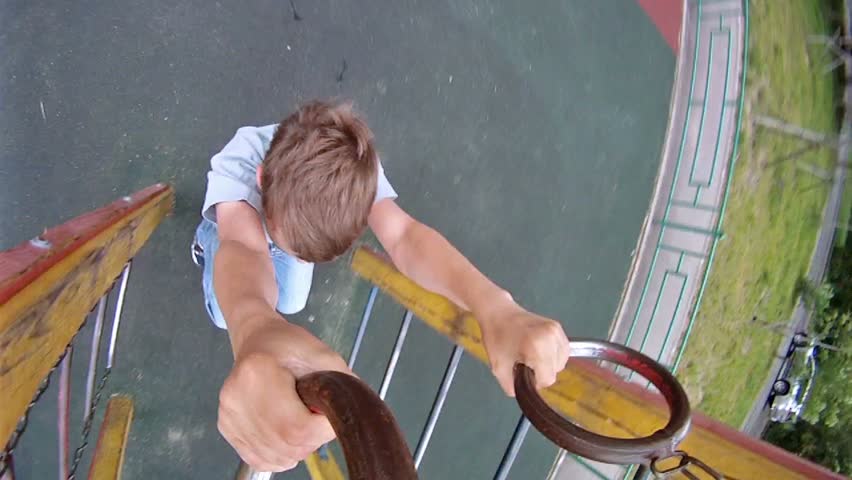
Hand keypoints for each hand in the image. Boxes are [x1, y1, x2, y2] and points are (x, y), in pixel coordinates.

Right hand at [218, 320, 350, 471]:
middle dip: (312, 438)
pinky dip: (281, 452)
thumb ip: (340, 385)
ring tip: (300, 418)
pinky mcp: (227, 428)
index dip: (322, 429)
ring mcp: (229, 414)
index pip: (298, 427)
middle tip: (316, 415)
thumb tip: (346, 417)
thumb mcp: (324, 355)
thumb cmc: (289, 346)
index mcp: (259, 371)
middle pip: (288, 445)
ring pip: (276, 456)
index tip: (327, 414)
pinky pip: (262, 459)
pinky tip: (286, 430)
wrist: (259, 341)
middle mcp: (237, 396)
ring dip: (298, 447)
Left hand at [476, 297, 569, 396]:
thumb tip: (525, 394)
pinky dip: (553, 355)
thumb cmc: (496, 337)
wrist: (498, 312)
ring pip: (561, 362)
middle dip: (541, 371)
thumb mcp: (499, 368)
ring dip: (548, 364)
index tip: (523, 372)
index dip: (535, 381)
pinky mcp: (558, 327)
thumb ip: (513, 387)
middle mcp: (550, 337)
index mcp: (536, 347)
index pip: (548, 378)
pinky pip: (563, 351)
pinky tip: (539, 351)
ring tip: (531, 354)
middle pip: (555, 371)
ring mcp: (556, 331)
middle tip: (524, 361)